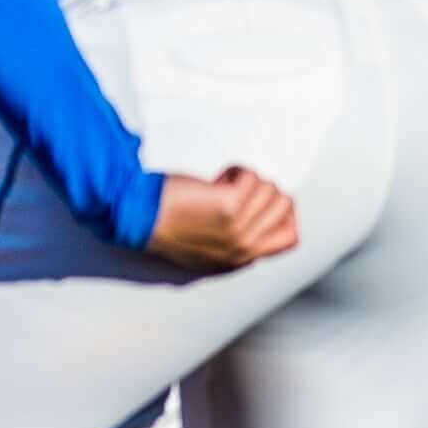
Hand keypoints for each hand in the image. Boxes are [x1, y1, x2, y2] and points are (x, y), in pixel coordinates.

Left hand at [143, 167, 301, 271]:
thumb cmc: (165, 223)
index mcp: (241, 258)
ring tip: (221, 181)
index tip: (261, 197)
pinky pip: (252, 178)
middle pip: (284, 208)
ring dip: (248, 177)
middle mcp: (245, 247)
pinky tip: (217, 177)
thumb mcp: (206, 243)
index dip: (283, 212)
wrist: (137, 217)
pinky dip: (237, 170)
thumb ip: (234, 237)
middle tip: (233, 186)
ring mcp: (239, 228)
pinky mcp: (230, 206)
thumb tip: (258, 213)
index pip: (289, 238)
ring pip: (271, 190)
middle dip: (262, 190)